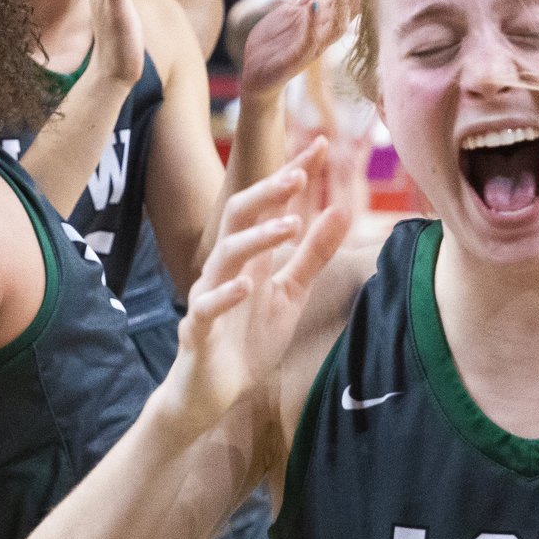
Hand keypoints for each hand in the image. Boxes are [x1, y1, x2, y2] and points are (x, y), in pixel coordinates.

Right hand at [167, 141, 352, 439]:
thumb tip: (340, 209)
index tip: (323, 145)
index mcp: (250, 257)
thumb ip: (313, 254)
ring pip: (225, 255)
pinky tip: (247, 286)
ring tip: (289, 225)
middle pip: (239, 216)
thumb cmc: (246, 341)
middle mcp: (226, 268)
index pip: (270, 205)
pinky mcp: (198, 331)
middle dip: (267, 193)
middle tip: (299, 175)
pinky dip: (226, 295)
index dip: (294, 175)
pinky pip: (207, 307)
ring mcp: (209, 297)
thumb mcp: (290, 294)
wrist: (209, 393)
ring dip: (256, 238)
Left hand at [238, 0, 352, 105]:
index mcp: (325, 23)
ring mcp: (312, 47)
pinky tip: (313, 6)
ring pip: (335, 28)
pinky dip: (312, 24)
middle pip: (348, 13)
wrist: (255, 72)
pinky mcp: (296, 59)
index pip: (349, 3)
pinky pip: (308, 41)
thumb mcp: (295, 10)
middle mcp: (324, 35)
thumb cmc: (277, 40)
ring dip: (340, 7)